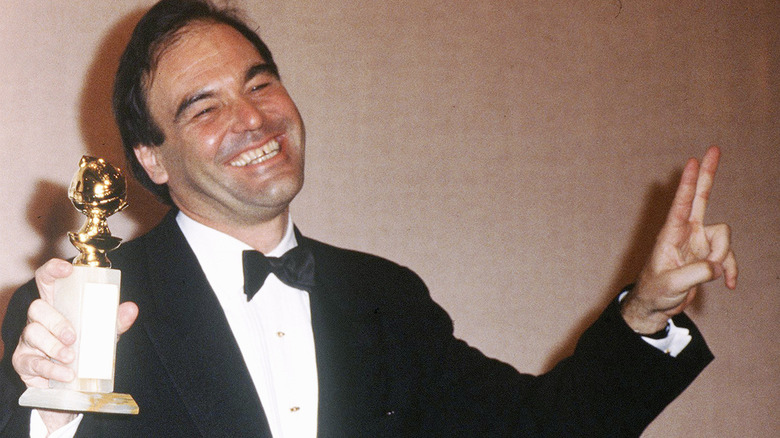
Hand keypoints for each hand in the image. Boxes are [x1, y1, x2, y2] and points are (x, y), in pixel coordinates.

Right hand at [11, 258, 137, 427]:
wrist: (73, 381)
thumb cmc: (86, 348)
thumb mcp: (103, 333)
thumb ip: (115, 321)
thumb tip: (131, 308)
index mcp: (58, 304)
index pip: (47, 279)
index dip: (52, 270)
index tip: (66, 270)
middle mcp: (40, 318)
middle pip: (37, 307)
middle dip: (56, 321)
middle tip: (73, 337)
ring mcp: (29, 339)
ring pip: (32, 333)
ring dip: (53, 346)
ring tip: (71, 358)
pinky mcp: (24, 361)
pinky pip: (32, 361)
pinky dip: (51, 368)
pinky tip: (66, 374)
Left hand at [621, 146, 737, 333]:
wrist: (656, 306)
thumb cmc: (655, 292)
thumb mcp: (672, 284)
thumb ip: (697, 273)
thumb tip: (718, 266)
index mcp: (670, 234)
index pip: (681, 203)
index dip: (688, 182)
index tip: (691, 160)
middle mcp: (685, 233)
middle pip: (700, 197)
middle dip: (707, 174)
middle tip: (713, 148)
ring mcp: (697, 242)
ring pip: (724, 237)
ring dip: (723, 257)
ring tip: (710, 275)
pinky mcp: (707, 255)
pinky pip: (728, 256)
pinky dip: (730, 270)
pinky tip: (728, 285)